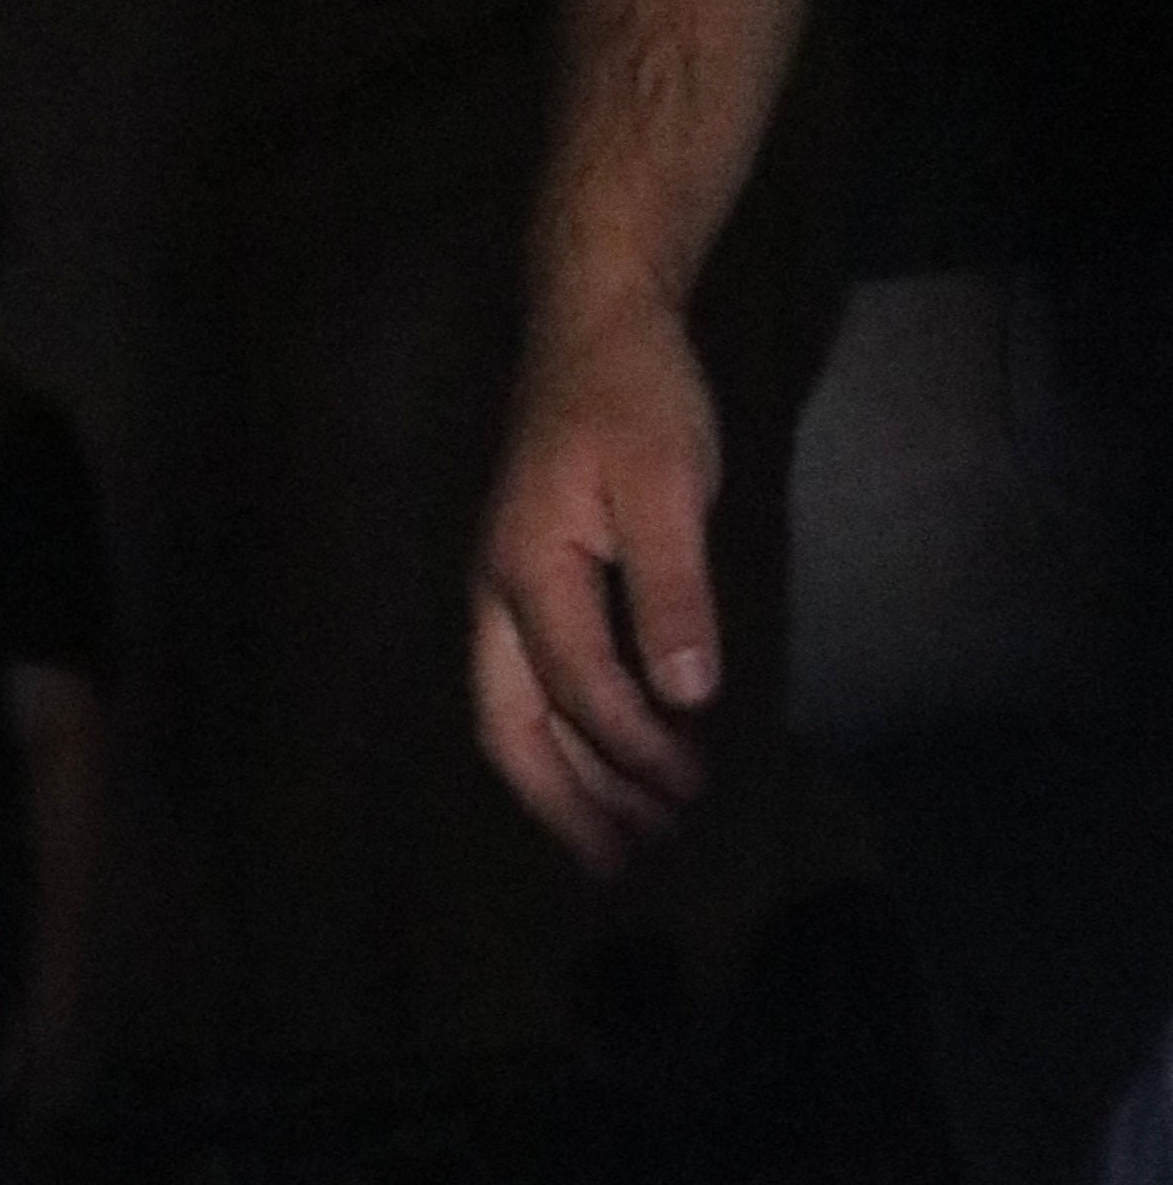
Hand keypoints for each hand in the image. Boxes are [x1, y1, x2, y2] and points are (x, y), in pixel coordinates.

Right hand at [471, 295, 723, 870]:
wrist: (593, 323)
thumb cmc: (634, 396)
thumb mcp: (670, 484)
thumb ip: (673, 593)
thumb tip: (688, 696)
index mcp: (526, 576)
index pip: (578, 687)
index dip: (631, 745)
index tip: (689, 785)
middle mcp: (495, 602)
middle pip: (513, 731)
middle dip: (568, 802)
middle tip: (626, 861)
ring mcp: (500, 600)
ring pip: (514, 719)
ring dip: (567, 784)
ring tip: (621, 837)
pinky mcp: (523, 593)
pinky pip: (530, 691)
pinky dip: (567, 741)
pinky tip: (604, 766)